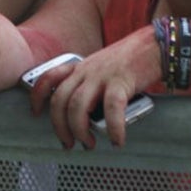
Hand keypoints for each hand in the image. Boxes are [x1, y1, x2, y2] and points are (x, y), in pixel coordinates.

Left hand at [44, 27, 158, 149]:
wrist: (155, 46)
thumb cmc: (131, 61)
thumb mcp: (102, 68)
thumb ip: (91, 86)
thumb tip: (88, 118)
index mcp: (81, 66)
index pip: (49, 77)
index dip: (37, 96)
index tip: (35, 113)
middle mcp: (86, 70)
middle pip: (60, 100)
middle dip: (60, 126)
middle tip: (68, 143)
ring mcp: (102, 75)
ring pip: (78, 106)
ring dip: (79, 130)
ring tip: (89, 144)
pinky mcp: (121, 81)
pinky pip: (111, 109)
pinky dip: (113, 128)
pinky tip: (117, 140)